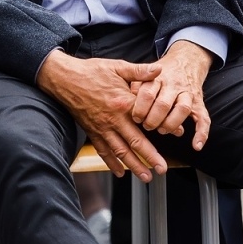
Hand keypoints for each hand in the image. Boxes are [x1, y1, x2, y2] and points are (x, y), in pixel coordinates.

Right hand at [36, 50, 165, 180]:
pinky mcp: (91, 131)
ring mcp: (101, 127)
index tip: (178, 135)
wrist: (63, 78)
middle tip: (162, 169)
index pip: (148, 119)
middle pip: (135, 142)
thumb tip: (158, 70)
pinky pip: (102, 150)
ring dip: (133, 165)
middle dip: (150, 158)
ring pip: (119, 151)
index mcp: (123, 103)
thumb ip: (139, 71)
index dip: (165, 127)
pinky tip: (120, 172)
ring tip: (145, 176)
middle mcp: (113, 119)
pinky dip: (111, 163)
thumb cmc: (90, 71)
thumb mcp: (117, 67)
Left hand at [129, 40, 213, 150]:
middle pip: (164, 104)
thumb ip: (135, 84)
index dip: (140, 108)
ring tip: (163, 130)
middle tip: (147, 126)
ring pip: (183, 109)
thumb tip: (126, 99)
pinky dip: (202, 134)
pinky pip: (204, 119)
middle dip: (153, 119)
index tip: (135, 118)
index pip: (147, 93)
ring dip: (172, 124)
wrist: (186, 60)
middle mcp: (173, 85)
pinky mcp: (199, 102)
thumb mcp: (145, 72)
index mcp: (156, 77)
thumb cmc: (160, 72)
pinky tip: (196, 145)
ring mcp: (188, 94)